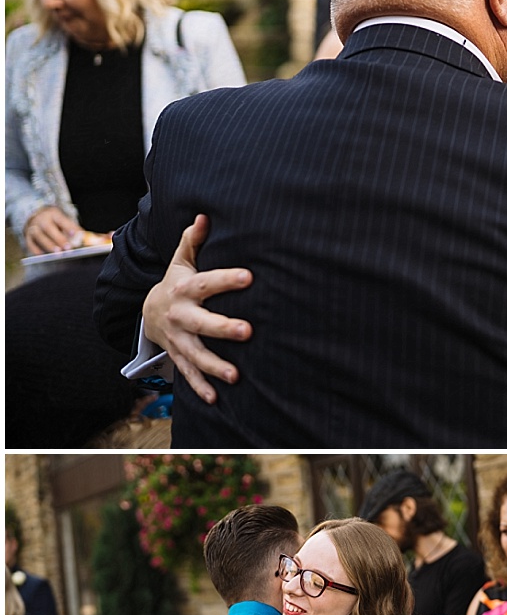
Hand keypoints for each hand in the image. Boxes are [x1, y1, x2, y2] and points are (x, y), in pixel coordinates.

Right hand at [23, 205, 83, 253]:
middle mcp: (42, 219)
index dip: (68, 226)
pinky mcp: (27, 236)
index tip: (76, 233)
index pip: (62, 219)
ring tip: (57, 252)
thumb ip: (79, 230)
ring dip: (48, 245)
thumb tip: (101, 238)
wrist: (37, 217)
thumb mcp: (65, 221)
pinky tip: (43, 255)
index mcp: (54, 213)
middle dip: (59, 238)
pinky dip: (36, 249)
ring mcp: (33, 227)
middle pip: (49, 228)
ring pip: (39, 236)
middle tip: (68, 248)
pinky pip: (30, 243)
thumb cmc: (55, 222)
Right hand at [143, 214, 252, 404]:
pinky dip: (200, 387)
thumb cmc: (177, 281)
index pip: (207, 282)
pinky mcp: (179, 356)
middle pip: (202, 323)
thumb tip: (204, 216)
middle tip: (248, 331)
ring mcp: (178, 339)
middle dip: (223, 328)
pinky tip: (216, 399)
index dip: (227, 279)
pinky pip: (188, 374)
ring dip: (215, 366)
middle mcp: (181, 316)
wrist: (149, 311)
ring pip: (196, 354)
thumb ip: (193, 240)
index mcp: (185, 289)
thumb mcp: (182, 260)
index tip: (249, 276)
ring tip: (236, 375)